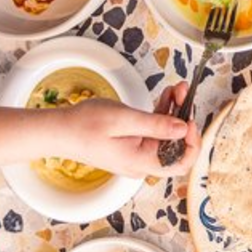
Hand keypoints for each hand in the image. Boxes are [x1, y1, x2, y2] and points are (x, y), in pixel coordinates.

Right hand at [62, 83, 199, 178]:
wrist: (59, 130)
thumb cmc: (84, 126)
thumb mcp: (123, 119)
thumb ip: (155, 124)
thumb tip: (183, 129)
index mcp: (141, 162)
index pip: (181, 163)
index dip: (192, 141)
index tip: (190, 118)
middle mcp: (142, 162)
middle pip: (176, 145)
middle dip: (184, 117)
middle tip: (183, 92)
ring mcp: (138, 154)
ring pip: (167, 134)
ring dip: (175, 111)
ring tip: (176, 89)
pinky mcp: (133, 144)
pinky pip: (154, 129)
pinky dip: (162, 112)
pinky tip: (166, 96)